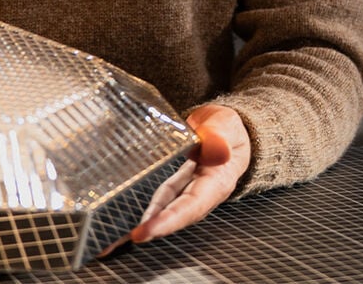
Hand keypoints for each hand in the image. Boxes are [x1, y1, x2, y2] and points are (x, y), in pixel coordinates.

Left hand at [128, 104, 250, 244]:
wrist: (227, 126)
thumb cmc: (228, 128)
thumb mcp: (227, 125)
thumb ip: (220, 137)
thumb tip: (218, 149)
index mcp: (217, 180)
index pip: (193, 204)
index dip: (171, 219)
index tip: (150, 229)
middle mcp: (204, 189)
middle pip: (180, 213)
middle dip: (158, 227)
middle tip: (136, 236)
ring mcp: (192, 186)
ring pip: (170, 206)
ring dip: (153, 220)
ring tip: (133, 233)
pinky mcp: (182, 180)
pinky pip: (167, 194)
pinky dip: (154, 206)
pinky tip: (142, 215)